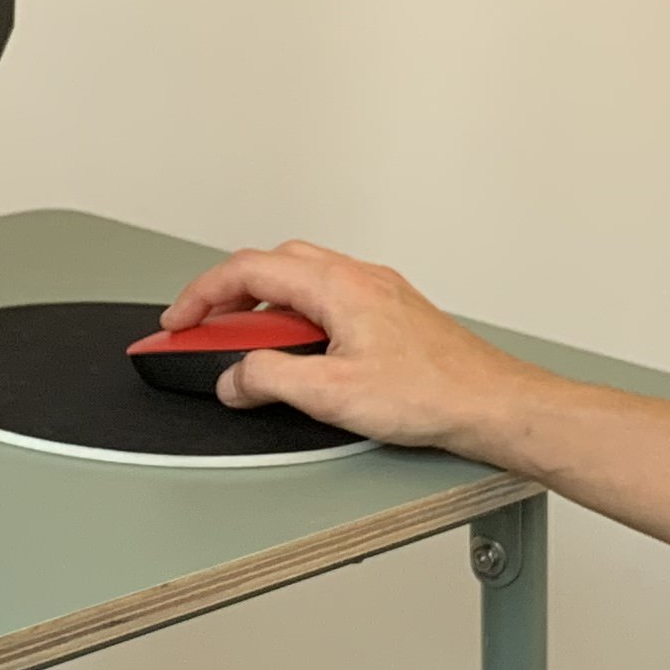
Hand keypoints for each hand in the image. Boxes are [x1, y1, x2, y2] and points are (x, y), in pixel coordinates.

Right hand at [161, 243, 541, 458]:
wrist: (492, 404)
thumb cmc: (433, 394)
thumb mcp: (332, 394)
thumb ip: (271, 380)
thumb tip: (235, 378)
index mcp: (337, 287)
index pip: (248, 270)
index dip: (202, 296)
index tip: (178, 324)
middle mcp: (358, 278)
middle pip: (273, 264)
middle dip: (228, 293)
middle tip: (204, 329)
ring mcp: (378, 292)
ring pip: (303, 278)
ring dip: (264, 303)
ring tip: (247, 345)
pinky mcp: (392, 312)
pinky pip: (329, 297)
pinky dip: (297, 314)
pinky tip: (300, 350)